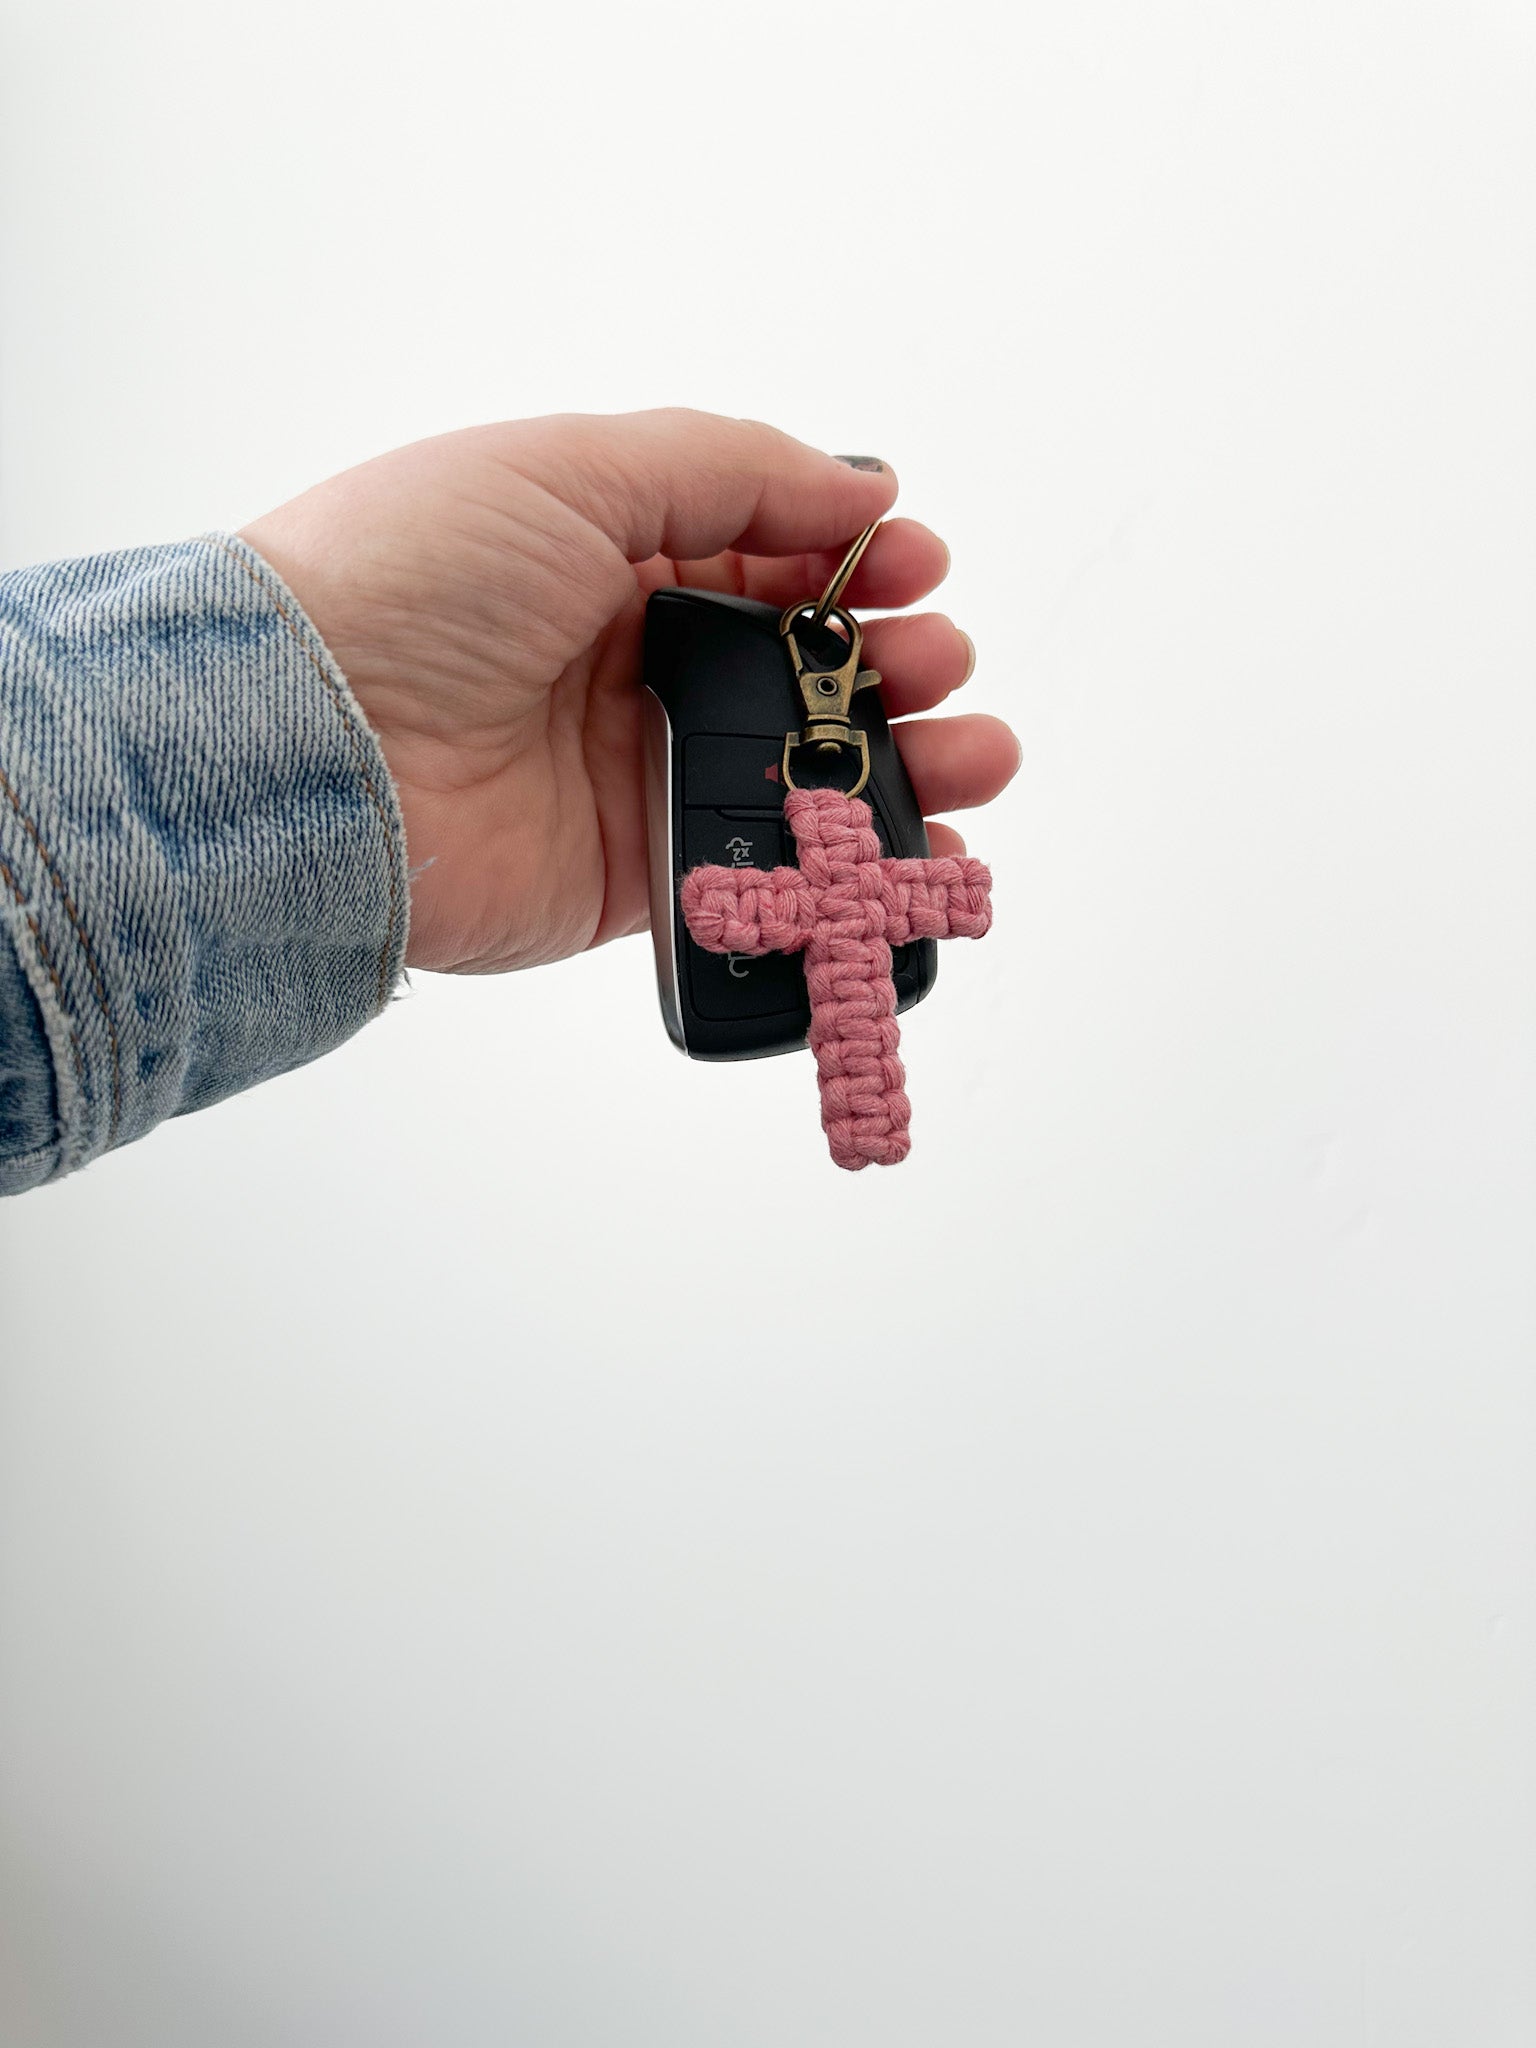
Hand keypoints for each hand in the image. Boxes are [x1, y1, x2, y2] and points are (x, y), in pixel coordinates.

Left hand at [240, 409, 1019, 973]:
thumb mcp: (573, 469)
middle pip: (800, 666)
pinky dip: (849, 868)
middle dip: (894, 660)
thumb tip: (862, 489)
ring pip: (799, 771)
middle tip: (940, 662)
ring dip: (902, 762)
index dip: (854, 560)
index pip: (766, 554)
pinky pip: (762, 871)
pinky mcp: (634, 878)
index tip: (918, 564)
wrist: (312, 749)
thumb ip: (730, 470)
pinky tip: (922, 853)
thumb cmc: (415, 581)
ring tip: (975, 753)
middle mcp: (630, 665)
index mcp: (611, 557)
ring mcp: (636, 774)